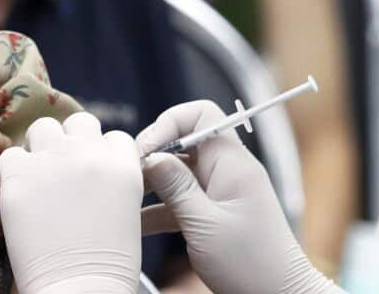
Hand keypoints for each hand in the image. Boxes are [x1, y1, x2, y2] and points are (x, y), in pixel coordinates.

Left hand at [0, 112, 142, 293]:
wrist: (78, 289)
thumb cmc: (106, 265)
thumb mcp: (127, 213)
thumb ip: (112, 181)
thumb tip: (94, 170)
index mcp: (122, 164)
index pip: (112, 137)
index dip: (100, 154)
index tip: (91, 174)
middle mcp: (89, 154)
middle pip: (78, 122)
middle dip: (70, 141)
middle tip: (61, 170)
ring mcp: (52, 161)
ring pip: (42, 128)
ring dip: (40, 147)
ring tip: (37, 177)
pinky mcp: (19, 176)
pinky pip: (9, 155)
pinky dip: (12, 171)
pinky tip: (18, 192)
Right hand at [138, 101, 340, 293]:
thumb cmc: (252, 264)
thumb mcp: (205, 224)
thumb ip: (176, 186)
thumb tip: (151, 155)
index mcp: (232, 163)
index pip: (201, 115)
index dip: (169, 123)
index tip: (145, 150)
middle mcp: (227, 171)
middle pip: (183, 143)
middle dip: (153, 155)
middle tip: (129, 176)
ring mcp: (220, 192)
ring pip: (178, 174)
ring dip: (152, 185)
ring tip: (126, 200)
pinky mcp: (214, 214)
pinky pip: (181, 200)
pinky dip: (159, 209)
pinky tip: (137, 224)